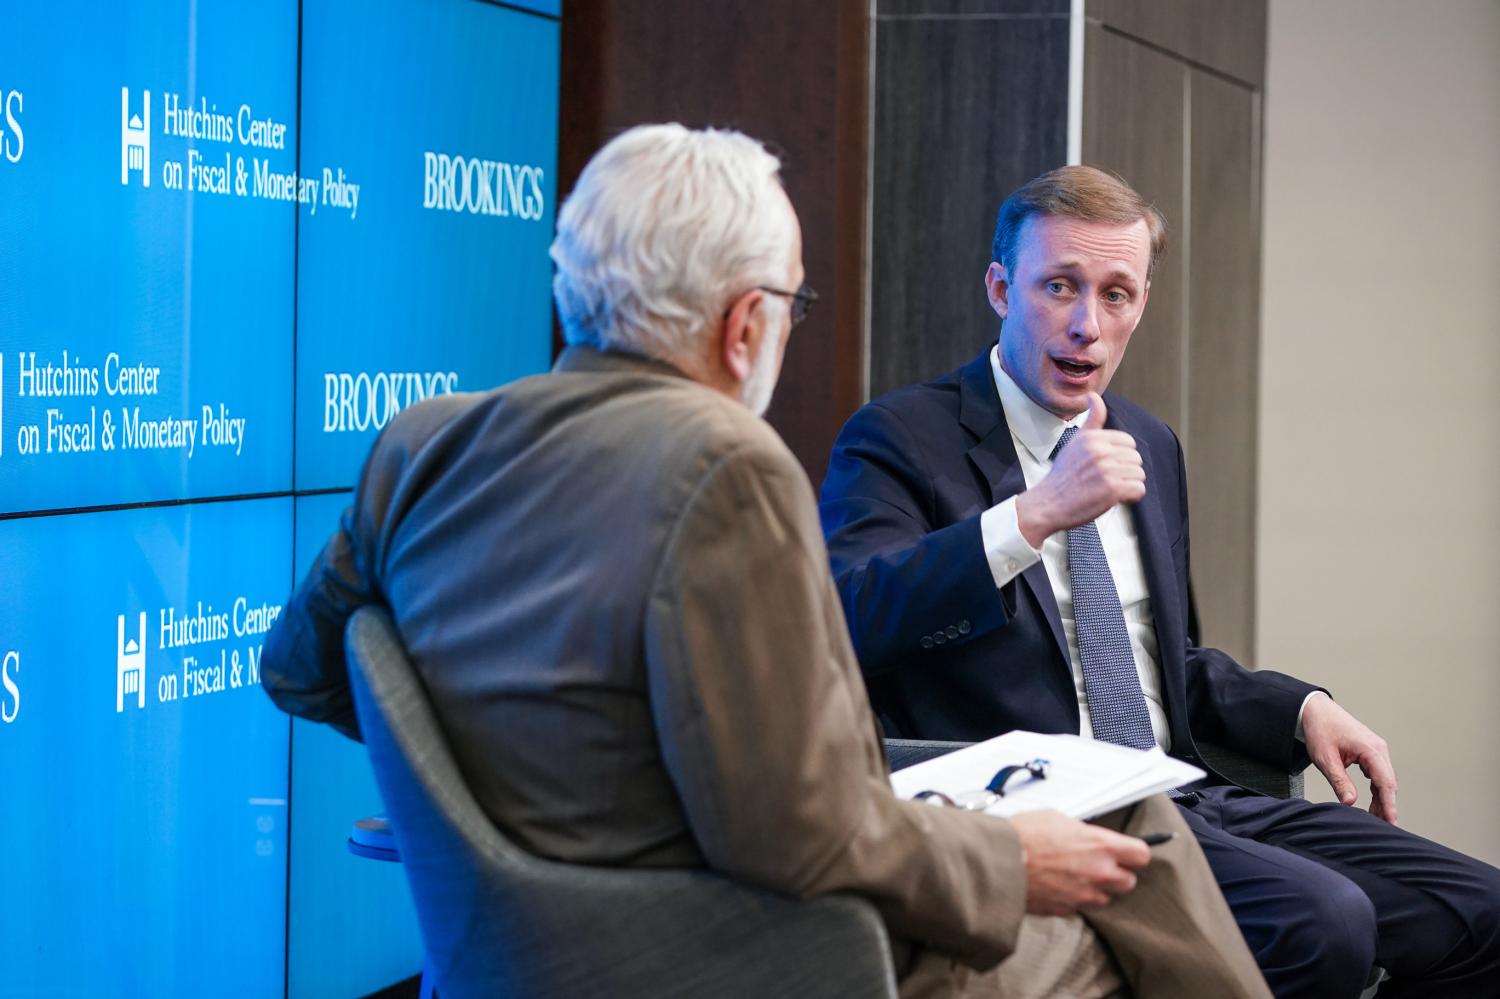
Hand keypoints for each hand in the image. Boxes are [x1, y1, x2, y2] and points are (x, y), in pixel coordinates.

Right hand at [1010, 809, 1150, 914]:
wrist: (1000, 860)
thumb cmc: (1024, 835)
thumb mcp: (1058, 819)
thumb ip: (1082, 832)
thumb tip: (1087, 837)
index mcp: (1101, 846)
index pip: (1141, 855)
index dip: (1134, 853)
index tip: (1127, 852)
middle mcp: (1099, 873)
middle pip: (1128, 881)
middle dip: (1117, 874)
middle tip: (1099, 864)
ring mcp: (1084, 895)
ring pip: (1105, 898)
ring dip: (1096, 889)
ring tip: (1075, 876)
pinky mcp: (1067, 910)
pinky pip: (1080, 907)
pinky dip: (1074, 899)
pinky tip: (1058, 886)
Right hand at [1015, 393, 1145, 547]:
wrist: (1048, 504)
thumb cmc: (1062, 476)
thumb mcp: (1075, 441)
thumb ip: (1091, 419)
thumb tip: (1093, 396)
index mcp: (1093, 438)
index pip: (1128, 442)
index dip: (1120, 456)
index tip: (1106, 466)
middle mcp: (1100, 451)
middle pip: (1136, 458)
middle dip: (1125, 471)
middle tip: (1106, 480)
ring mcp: (1107, 470)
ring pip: (1139, 474)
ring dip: (1128, 484)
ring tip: (1110, 489)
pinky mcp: (1112, 489)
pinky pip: (1139, 489)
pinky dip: (1131, 496)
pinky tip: (1116, 498)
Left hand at [1302, 693, 1398, 823]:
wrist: (1315, 710)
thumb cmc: (1320, 730)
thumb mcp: (1326, 759)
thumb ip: (1339, 781)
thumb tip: (1351, 802)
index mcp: (1371, 750)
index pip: (1385, 782)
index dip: (1389, 804)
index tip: (1391, 822)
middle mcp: (1378, 749)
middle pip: (1388, 783)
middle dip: (1387, 806)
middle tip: (1383, 827)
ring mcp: (1376, 750)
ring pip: (1384, 779)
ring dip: (1381, 798)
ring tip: (1376, 818)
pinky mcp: (1370, 752)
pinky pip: (1378, 774)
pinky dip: (1376, 789)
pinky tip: (1372, 802)